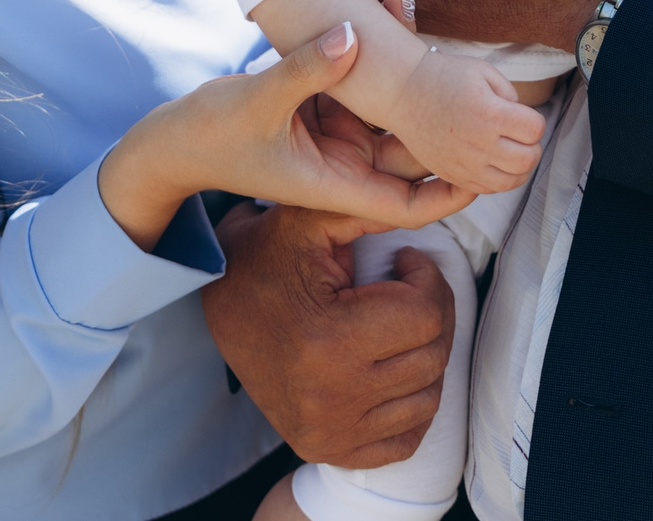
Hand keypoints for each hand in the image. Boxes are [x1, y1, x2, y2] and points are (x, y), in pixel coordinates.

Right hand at [98, 23, 477, 249]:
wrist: (172, 139)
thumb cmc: (210, 132)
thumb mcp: (260, 98)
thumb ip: (307, 68)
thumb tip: (353, 34)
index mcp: (336, 182)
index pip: (409, 203)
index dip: (453, 191)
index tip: (490, 168)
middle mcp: (343, 163)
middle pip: (410, 151)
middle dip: (446, 124)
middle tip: (489, 85)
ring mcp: (334, 138)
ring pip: (391, 112)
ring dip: (415, 77)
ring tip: (448, 29)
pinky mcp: (322, 113)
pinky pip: (365, 88)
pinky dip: (379, 54)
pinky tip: (396, 3)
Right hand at [201, 202, 452, 467]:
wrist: (219, 310)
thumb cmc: (265, 258)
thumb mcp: (307, 218)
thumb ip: (366, 206)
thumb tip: (428, 204)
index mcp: (326, 340)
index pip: (425, 315)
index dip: (427, 278)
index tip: (405, 261)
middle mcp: (329, 396)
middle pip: (432, 356)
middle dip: (433, 312)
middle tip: (410, 288)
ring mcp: (330, 430)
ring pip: (428, 396)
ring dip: (427, 353)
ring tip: (400, 324)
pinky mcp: (330, 449)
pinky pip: (407, 437)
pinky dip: (413, 403)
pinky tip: (394, 367)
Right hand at [387, 49, 543, 194]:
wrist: (403, 92)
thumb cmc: (444, 77)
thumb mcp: (484, 71)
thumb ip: (510, 94)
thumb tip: (521, 120)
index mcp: (489, 113)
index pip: (535, 129)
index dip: (534, 121)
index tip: (523, 115)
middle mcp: (478, 143)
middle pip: (528, 159)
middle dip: (532, 146)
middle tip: (522, 136)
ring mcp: (464, 163)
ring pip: (511, 181)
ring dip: (519, 167)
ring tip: (512, 152)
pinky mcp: (452, 174)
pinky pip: (488, 189)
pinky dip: (499, 179)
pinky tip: (494, 163)